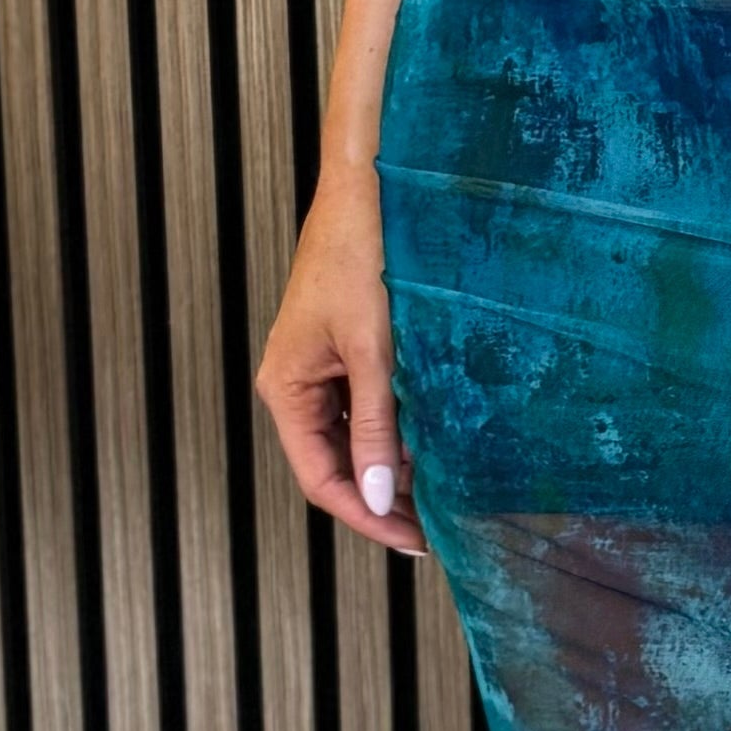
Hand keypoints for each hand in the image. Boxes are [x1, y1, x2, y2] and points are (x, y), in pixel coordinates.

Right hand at [256, 157, 426, 552]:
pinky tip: (437, 446)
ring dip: (396, 467)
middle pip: (337, 465)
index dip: (366, 516)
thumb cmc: (360, 258)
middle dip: (384, 499)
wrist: (368, 189)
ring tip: (445, 495)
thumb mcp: (373, 351)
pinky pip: (369, 409)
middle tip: (438, 529)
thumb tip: (381, 496)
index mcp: (285, 388)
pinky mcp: (348, 353)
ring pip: (357, 440)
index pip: (321, 479)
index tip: (413, 542)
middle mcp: (297, 386)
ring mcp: (323, 370)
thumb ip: (377, 427)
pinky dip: (401, 432)